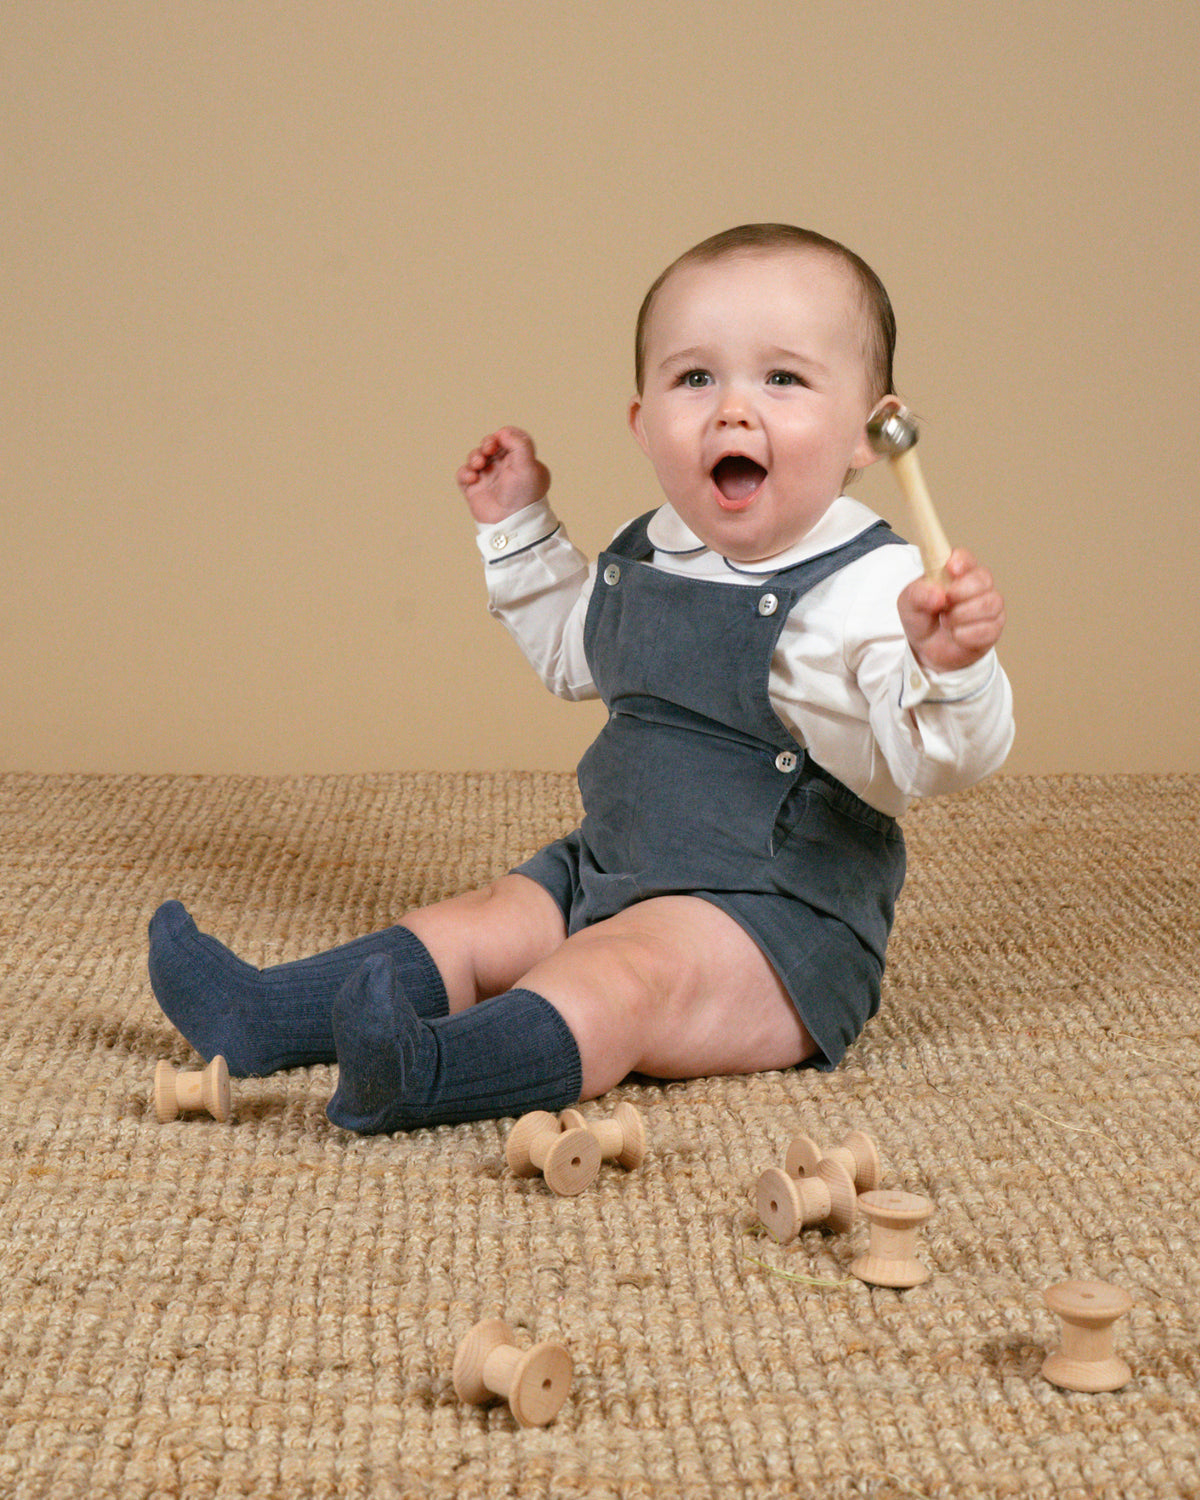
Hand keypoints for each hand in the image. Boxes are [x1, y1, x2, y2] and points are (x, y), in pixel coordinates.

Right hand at [456, 426, 550, 523]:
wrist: (511, 523)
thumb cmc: (524, 497)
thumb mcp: (529, 467)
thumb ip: (520, 444)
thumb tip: (503, 431)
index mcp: (521, 461)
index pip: (510, 439)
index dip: (504, 435)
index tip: (501, 438)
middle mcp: (505, 468)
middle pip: (491, 444)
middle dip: (487, 443)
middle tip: (489, 449)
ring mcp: (489, 478)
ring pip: (476, 456)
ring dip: (475, 456)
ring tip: (479, 465)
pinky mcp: (474, 488)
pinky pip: (464, 474)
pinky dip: (465, 473)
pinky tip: (473, 478)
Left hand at [897, 549, 1005, 673]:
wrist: (927, 650)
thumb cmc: (922, 618)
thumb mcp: (908, 604)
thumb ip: (917, 594)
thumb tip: (938, 594)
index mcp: (955, 572)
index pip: (965, 557)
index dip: (961, 560)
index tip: (950, 569)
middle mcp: (977, 585)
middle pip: (983, 578)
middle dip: (962, 591)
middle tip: (944, 604)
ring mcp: (988, 606)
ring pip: (990, 603)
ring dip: (963, 615)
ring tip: (946, 622)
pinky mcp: (993, 628)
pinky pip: (988, 629)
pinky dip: (967, 634)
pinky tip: (956, 635)